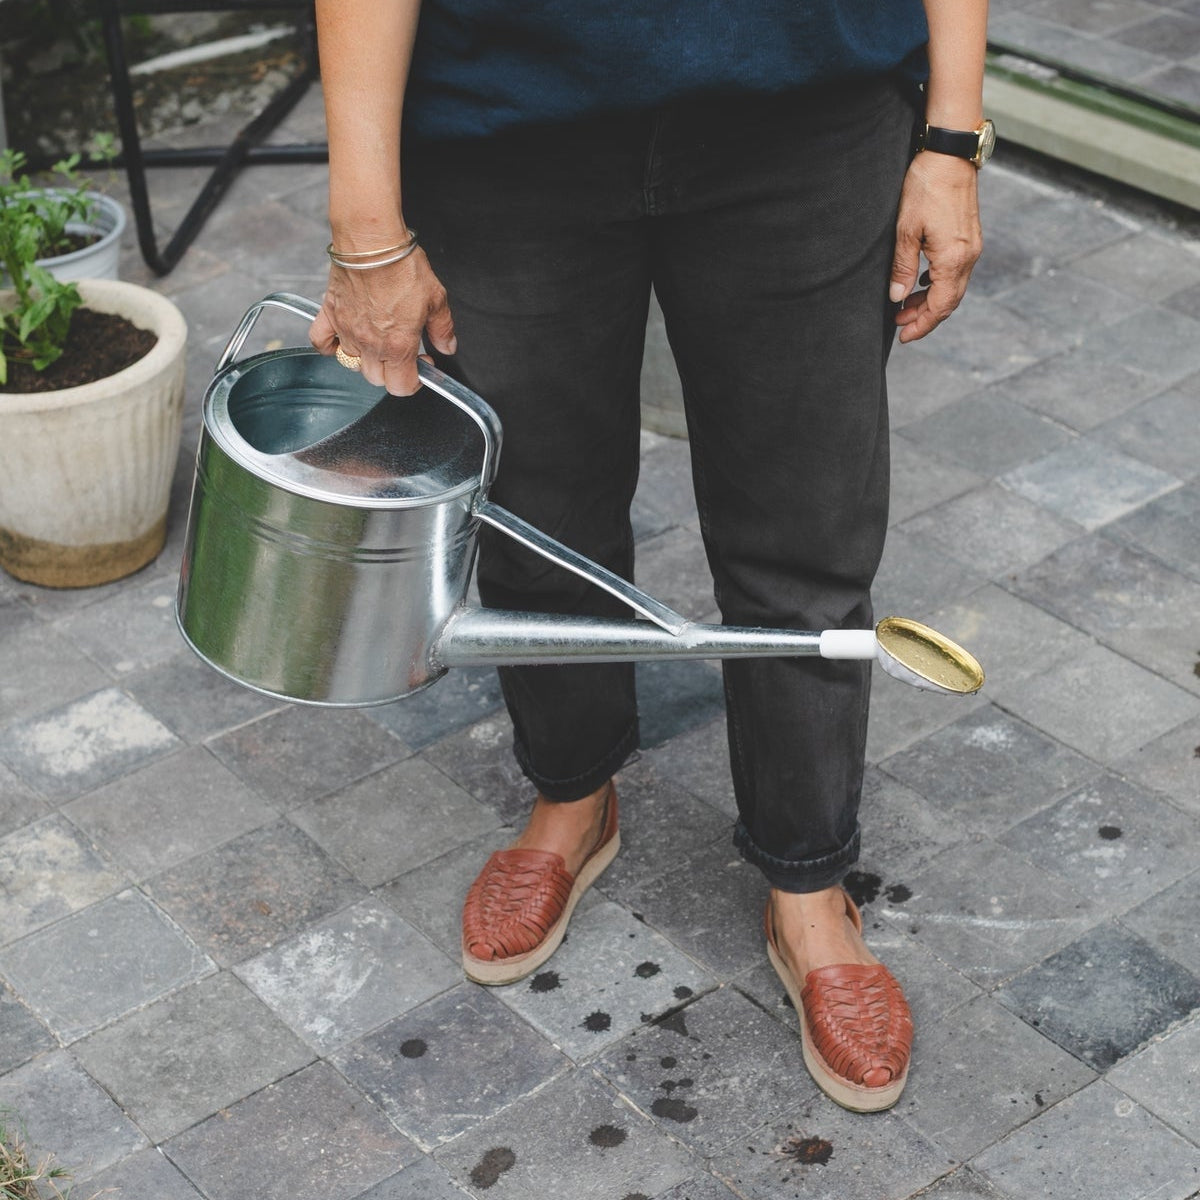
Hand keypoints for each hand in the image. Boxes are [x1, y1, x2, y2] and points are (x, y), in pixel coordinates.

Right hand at [310, 246, 456, 393]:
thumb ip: (443, 329)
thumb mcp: (436, 299)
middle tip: (402, 352)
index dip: (414, 382)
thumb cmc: (402, 266)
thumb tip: (447, 346)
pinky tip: (342, 340)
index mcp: (398, 345)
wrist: (372, 242)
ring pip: (351, 364)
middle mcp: (370, 344)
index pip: (401, 386)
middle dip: (392, 371)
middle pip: (377, 378)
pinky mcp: (330, 315)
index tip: (421, 364)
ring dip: (365, 360)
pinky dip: (329, 346)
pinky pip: (321, 342)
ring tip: (377, 343)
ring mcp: (347, 331)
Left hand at [889, 152, 981, 343]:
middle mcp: (968, 256)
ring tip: (904, 305)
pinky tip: (921, 282)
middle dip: (924, 317)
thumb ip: (902, 267)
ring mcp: (972, 246)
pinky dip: (938, 284)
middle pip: (949, 301)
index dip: (922, 325)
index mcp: (954, 258)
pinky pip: (956, 271)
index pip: (940, 306)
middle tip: (899, 323)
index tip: (903, 335)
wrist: (950, 153)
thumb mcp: (905, 230)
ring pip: (953, 287)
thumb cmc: (926, 187)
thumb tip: (897, 297)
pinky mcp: (969, 236)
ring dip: (930, 300)